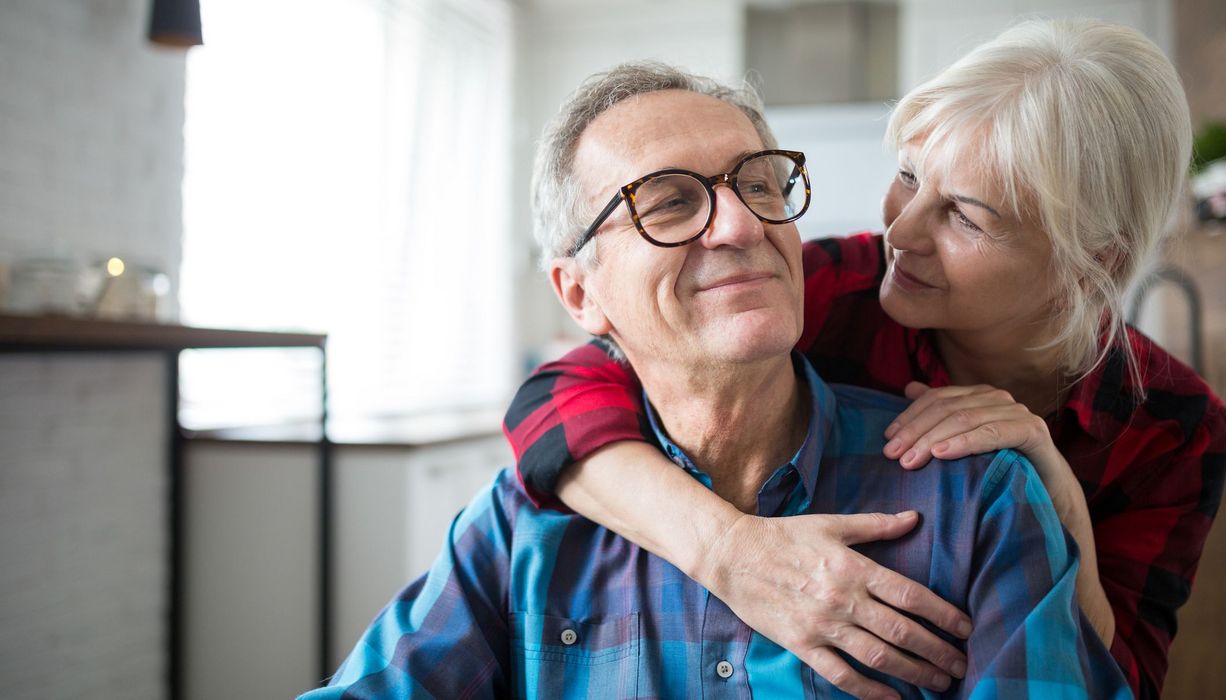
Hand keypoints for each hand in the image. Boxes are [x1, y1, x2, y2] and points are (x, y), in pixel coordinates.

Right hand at [697, 511, 971, 698]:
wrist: (732, 555)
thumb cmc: (783, 536)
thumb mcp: (830, 524)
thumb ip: (876, 525)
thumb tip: (914, 518)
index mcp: (853, 567)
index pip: (910, 595)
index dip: (942, 614)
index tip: (965, 627)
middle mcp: (842, 599)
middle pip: (902, 631)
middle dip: (937, 651)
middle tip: (961, 664)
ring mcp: (822, 625)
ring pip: (878, 656)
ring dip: (914, 673)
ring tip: (939, 682)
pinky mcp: (801, 644)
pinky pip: (841, 674)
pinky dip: (869, 690)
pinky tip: (892, 697)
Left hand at [881, 382, 1074, 515]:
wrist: (1049, 493)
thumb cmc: (1002, 466)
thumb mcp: (965, 441)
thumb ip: (940, 413)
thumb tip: (909, 387)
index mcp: (978, 395)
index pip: (936, 398)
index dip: (909, 417)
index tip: (888, 439)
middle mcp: (996, 398)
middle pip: (946, 408)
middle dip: (916, 431)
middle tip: (893, 455)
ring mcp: (1016, 411)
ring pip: (965, 419)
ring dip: (933, 439)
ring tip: (911, 460)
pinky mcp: (1032, 430)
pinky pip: (992, 433)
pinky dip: (965, 442)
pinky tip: (942, 454)